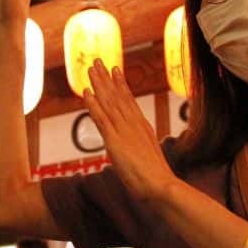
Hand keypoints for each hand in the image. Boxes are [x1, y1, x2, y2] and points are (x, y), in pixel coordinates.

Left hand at [83, 59, 177, 202]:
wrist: (161, 187)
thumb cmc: (157, 180)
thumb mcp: (149, 160)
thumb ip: (142, 151)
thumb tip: (139, 155)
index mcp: (142, 127)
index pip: (128, 101)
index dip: (120, 85)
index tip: (115, 70)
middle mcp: (133, 124)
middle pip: (118, 96)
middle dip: (107, 78)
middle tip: (98, 61)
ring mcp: (124, 130)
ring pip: (109, 102)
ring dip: (98, 84)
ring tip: (90, 68)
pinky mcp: (115, 140)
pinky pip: (101, 118)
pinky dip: (93, 104)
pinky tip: (86, 92)